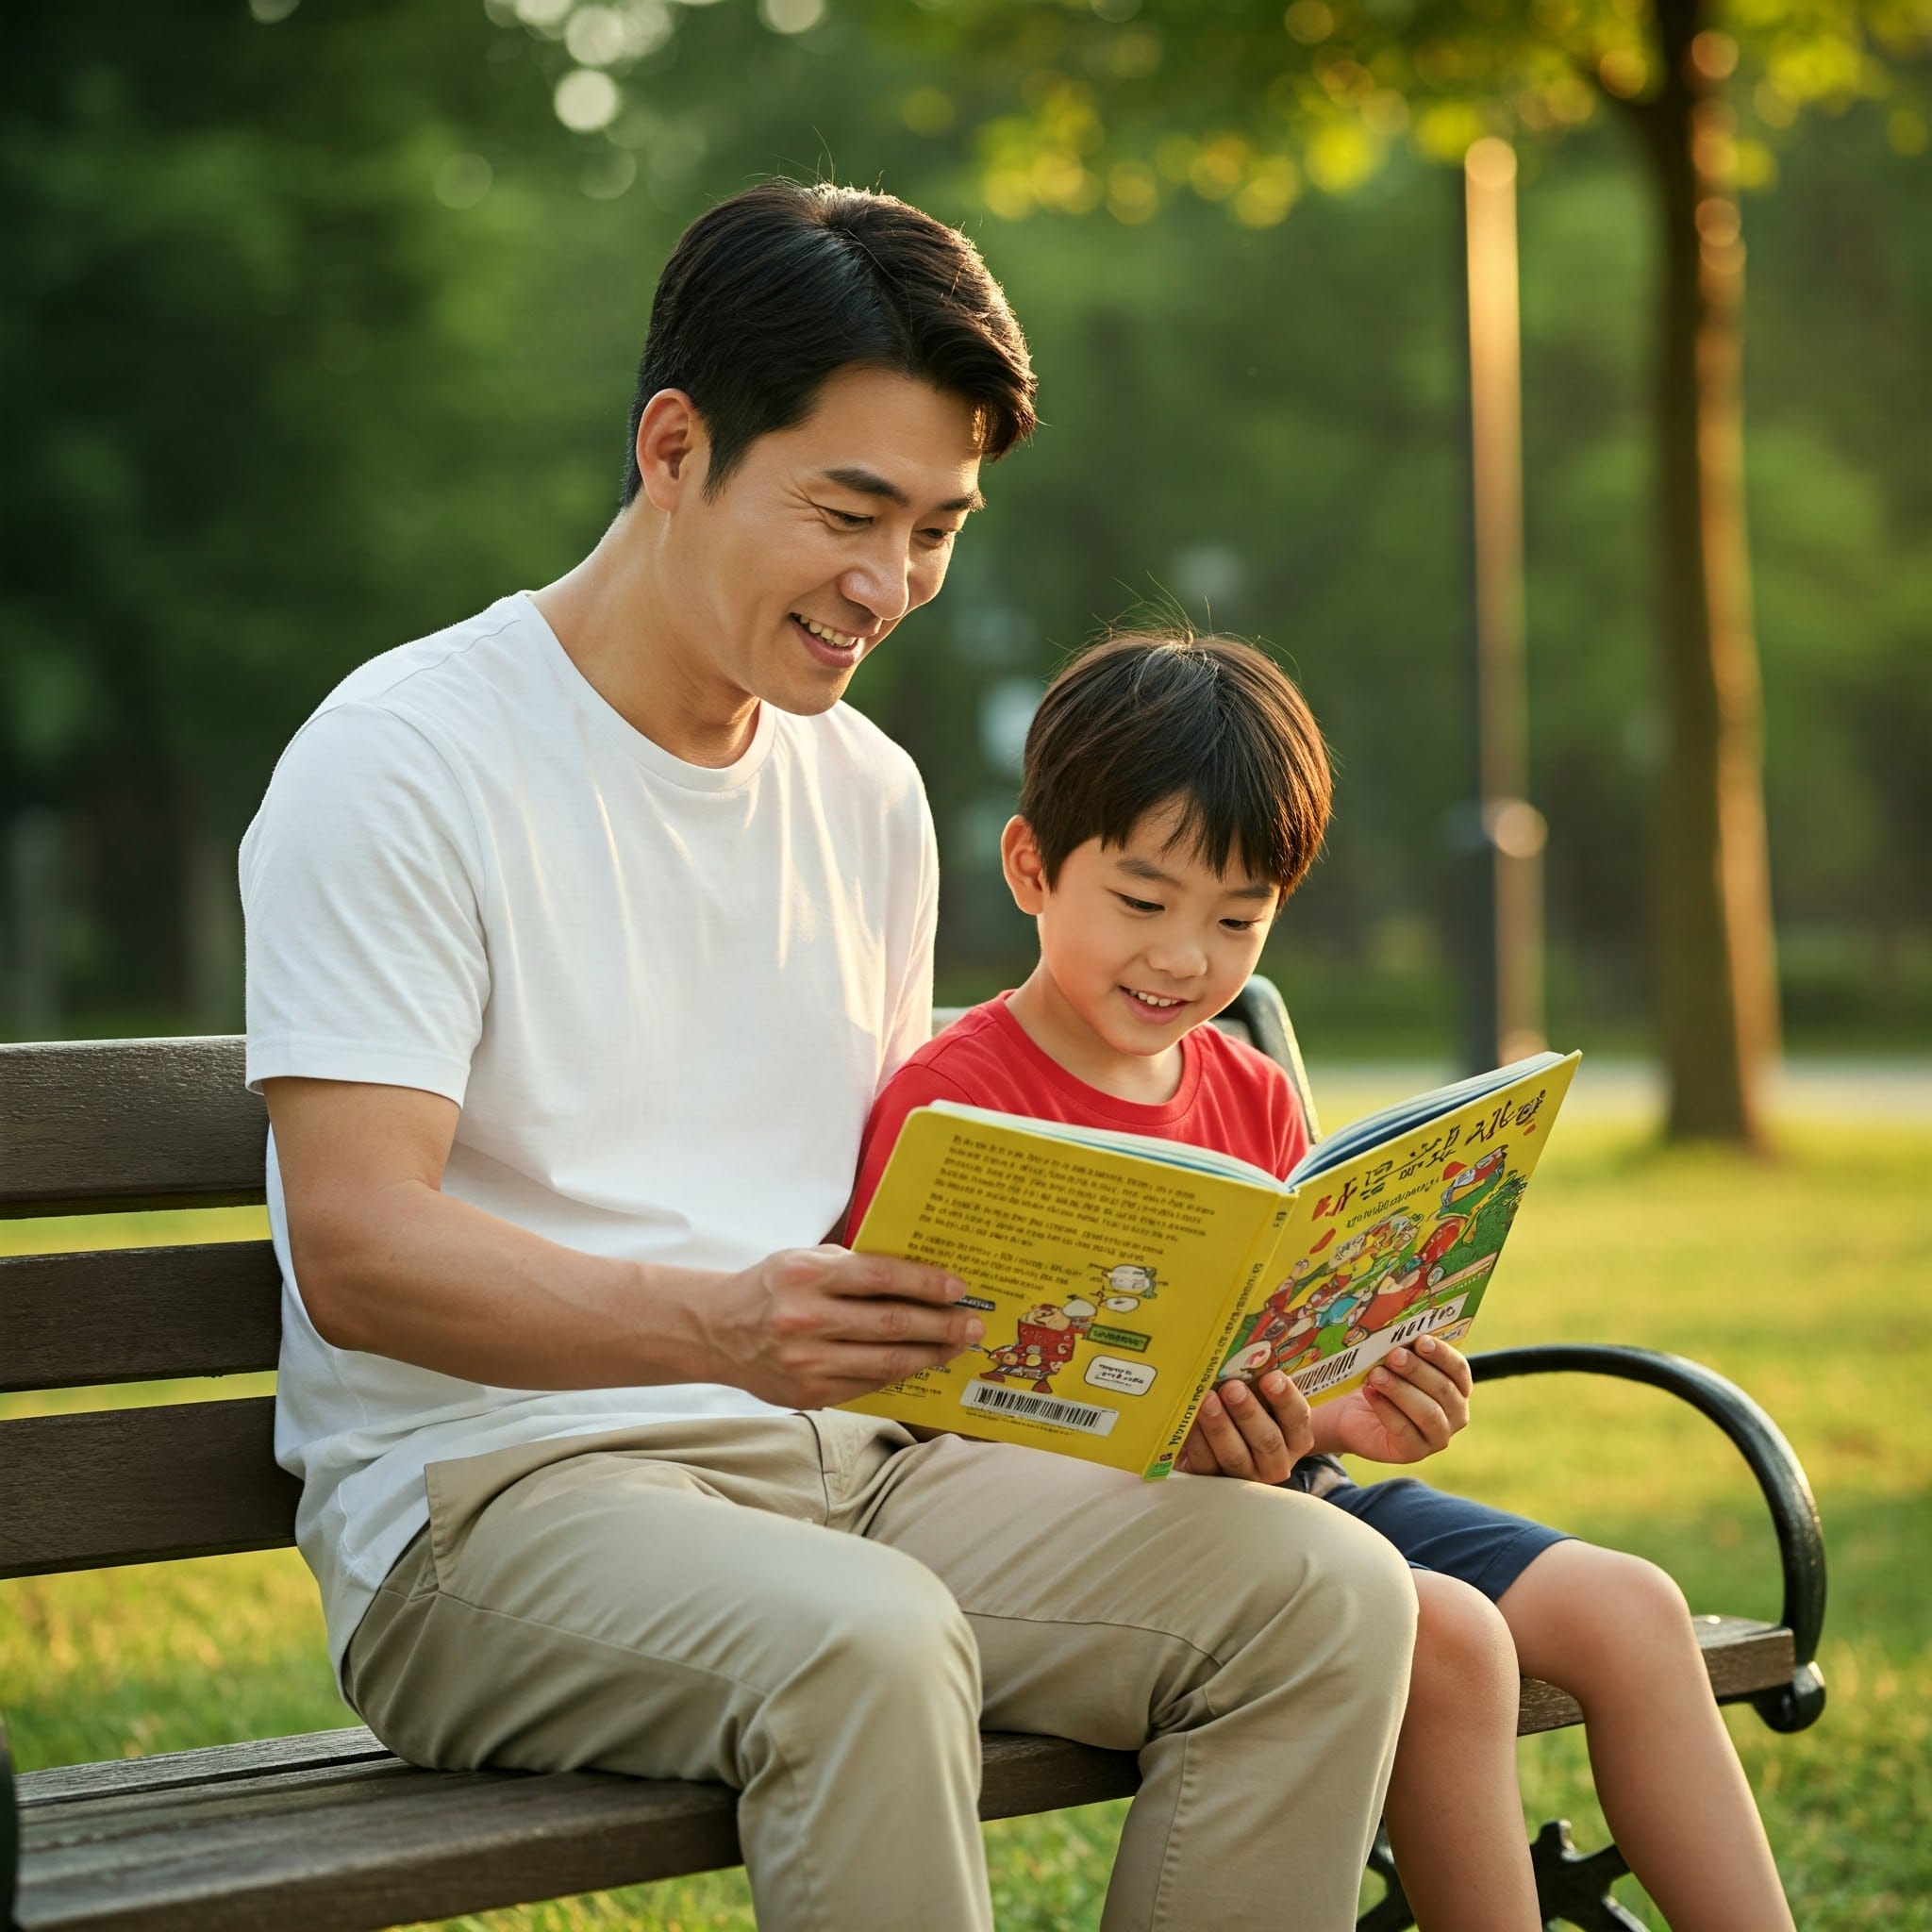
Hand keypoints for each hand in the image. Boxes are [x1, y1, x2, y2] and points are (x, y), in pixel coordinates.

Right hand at [699, 1246, 984, 1408]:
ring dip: (930, 1354)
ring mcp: (808, 1361)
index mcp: (808, 1275)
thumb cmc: (771, 1287)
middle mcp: (807, 1318)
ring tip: (957, 1347)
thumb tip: (919, 1275)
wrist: (717, 1331)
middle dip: (942, 1325)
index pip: (882, 1277)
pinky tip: (920, 1364)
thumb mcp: (805, 1259)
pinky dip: (900, 1374)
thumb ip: (854, 1265)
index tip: (959, 1288)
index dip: (927, 1283)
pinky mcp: (810, 1393)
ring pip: (886, 1361)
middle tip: (973, 1324)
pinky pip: (868, 1384)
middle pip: (892, 1324)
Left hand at [1175, 1370, 1313, 1481]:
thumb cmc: (1252, 1412)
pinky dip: (1196, 1441)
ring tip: (1206, 1401)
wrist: (1228, 1448)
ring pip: (1235, 1456)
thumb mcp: (1264, 1400)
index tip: (1270, 1377)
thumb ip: (1262, 1382)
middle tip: (1232, 1388)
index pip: (1297, 1418)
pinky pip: (1206, 1464)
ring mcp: (1246, 1477)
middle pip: (1267, 1440)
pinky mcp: (1215, 1483)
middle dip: (1248, 1412)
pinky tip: (1188, 1420)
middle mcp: (1276, 1461)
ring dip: (1220, 1427)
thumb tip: (1245, 1349)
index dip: (1285, 1398)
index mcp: (1295, 1438)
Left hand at [1310, 1333, 1471, 1463]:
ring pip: (1428, 1412)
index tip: (1421, 1340)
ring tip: (1377, 1373)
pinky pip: (1405, 1430)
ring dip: (1401, 1390)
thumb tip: (1401, 1322)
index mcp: (1457, 1387)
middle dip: (1418, 1371)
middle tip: (1394, 1355)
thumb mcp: (1394, 1360)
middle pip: (1443, 1390)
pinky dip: (1386, 1408)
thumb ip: (1404, 1346)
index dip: (1443, 1355)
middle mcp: (1455, 1414)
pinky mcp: (1413, 1452)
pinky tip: (1370, 1392)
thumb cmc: (1380, 1378)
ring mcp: (1437, 1437)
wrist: (1351, 1413)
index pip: (1459, 1370)